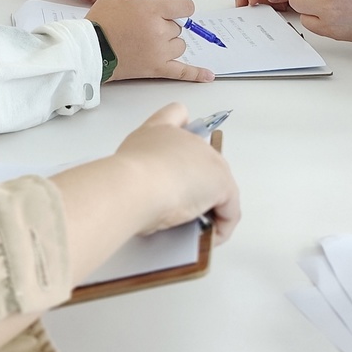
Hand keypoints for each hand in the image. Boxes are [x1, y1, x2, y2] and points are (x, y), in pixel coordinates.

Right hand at [88, 0, 211, 82]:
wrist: (89, 50)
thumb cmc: (100, 22)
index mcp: (152, 10)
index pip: (185, 6)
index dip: (178, 6)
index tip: (171, 9)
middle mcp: (160, 31)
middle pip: (178, 26)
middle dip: (165, 24)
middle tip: (143, 27)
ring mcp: (161, 52)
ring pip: (179, 44)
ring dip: (169, 42)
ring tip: (148, 42)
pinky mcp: (158, 69)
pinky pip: (183, 72)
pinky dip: (197, 74)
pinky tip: (209, 75)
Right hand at [109, 104, 240, 242]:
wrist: (135, 186)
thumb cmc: (122, 180)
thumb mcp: (124, 173)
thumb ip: (138, 177)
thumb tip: (149, 199)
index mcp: (155, 132)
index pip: (174, 113)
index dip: (180, 125)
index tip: (179, 143)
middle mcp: (185, 138)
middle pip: (201, 156)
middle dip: (194, 182)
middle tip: (176, 207)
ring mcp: (208, 158)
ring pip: (217, 185)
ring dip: (207, 205)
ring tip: (190, 226)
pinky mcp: (224, 184)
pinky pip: (229, 211)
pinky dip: (220, 227)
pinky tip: (206, 237)